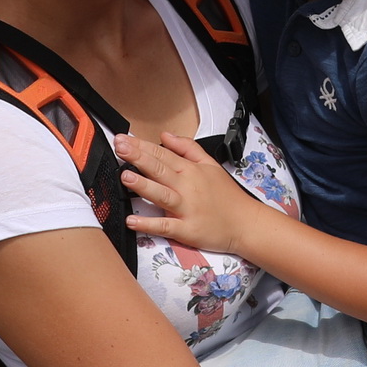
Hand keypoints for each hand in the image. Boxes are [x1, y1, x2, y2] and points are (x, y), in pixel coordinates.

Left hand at [116, 129, 263, 259]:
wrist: (246, 223)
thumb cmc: (227, 196)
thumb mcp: (211, 164)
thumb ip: (187, 148)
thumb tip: (165, 136)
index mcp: (191, 170)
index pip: (162, 154)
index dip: (141, 146)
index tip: (123, 138)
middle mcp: (187, 187)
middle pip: (159, 169)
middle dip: (137, 157)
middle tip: (119, 147)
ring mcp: (187, 209)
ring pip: (161, 194)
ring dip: (143, 185)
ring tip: (125, 176)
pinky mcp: (187, 230)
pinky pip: (165, 226)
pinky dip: (149, 224)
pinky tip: (133, 220)